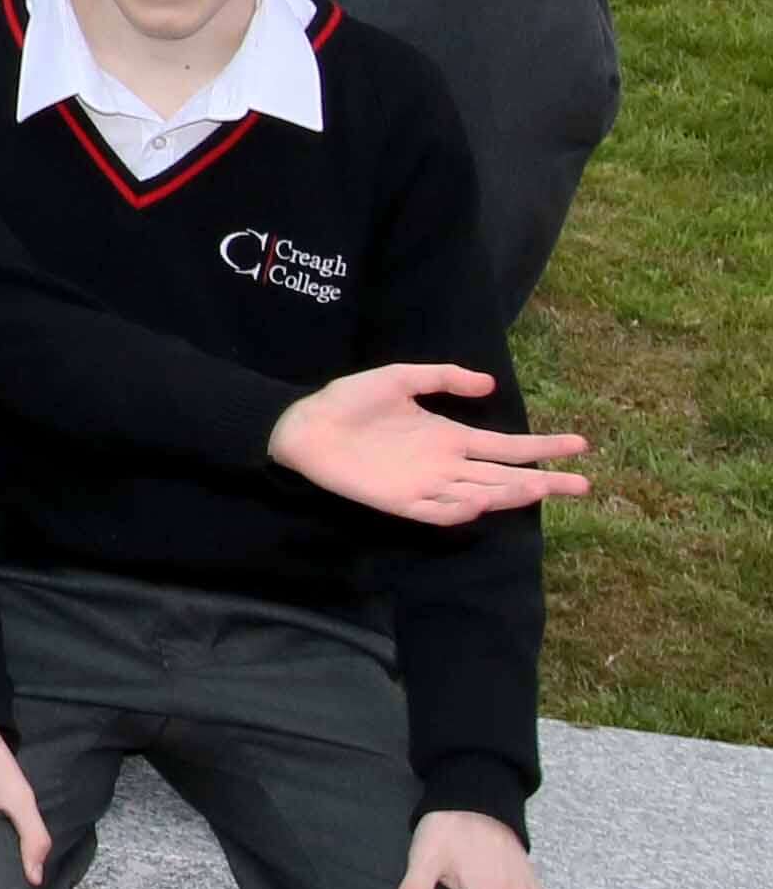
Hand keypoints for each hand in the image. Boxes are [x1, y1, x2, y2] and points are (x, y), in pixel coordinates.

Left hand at [265, 363, 586, 523]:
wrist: (305, 422)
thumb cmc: (351, 401)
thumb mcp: (401, 378)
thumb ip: (444, 378)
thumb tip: (491, 383)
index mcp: (450, 438)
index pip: (507, 447)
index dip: (543, 447)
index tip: (580, 445)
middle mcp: (446, 465)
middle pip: (504, 477)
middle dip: (542, 481)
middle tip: (582, 484)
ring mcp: (425, 485)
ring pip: (478, 495)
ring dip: (508, 494)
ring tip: (539, 487)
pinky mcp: (399, 501)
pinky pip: (436, 511)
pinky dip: (458, 509)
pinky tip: (480, 501)